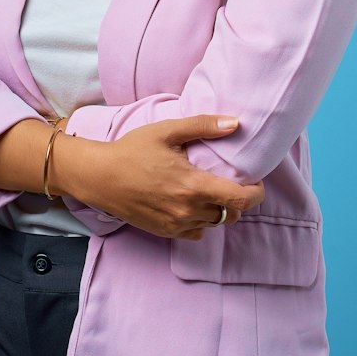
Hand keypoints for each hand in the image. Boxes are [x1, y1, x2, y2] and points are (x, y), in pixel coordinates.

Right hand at [56, 114, 264, 240]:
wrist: (99, 177)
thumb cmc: (132, 150)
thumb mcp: (167, 131)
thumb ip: (203, 126)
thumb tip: (235, 123)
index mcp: (193, 186)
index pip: (241, 200)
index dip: (256, 193)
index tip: (256, 182)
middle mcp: (188, 210)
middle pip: (232, 214)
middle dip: (238, 200)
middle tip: (232, 182)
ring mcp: (176, 224)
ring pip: (215, 223)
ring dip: (220, 210)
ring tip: (210, 191)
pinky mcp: (165, 232)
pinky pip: (197, 232)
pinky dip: (202, 221)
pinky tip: (192, 204)